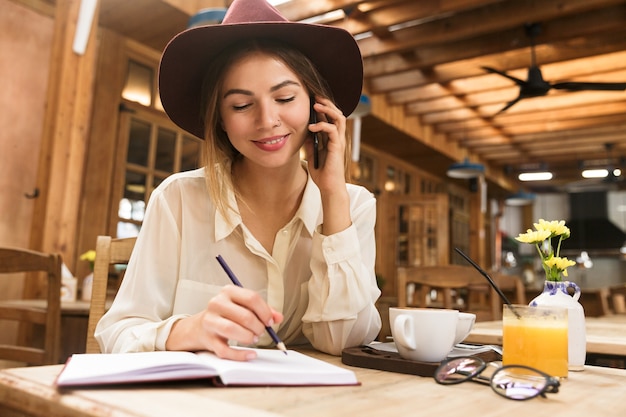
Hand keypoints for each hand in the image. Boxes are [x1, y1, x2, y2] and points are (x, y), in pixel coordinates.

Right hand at [166, 285, 282, 360]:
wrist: (199, 327)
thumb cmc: (226, 315)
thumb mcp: (243, 306)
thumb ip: (263, 310)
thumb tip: (278, 317)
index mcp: (228, 291)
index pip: (252, 298)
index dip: (265, 312)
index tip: (270, 322)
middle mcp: (217, 303)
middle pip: (244, 316)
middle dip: (258, 327)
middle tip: (261, 332)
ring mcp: (210, 321)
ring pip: (232, 330)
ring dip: (249, 337)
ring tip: (253, 339)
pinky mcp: (207, 339)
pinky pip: (225, 350)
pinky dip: (241, 354)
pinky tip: (250, 354)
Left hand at [305, 96, 347, 191]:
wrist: (328, 187)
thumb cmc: (322, 172)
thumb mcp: (311, 153)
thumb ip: (310, 142)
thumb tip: (303, 131)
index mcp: (332, 137)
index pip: (330, 116)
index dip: (323, 106)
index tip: (312, 98)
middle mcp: (337, 137)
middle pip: (337, 113)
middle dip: (327, 102)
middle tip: (315, 96)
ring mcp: (339, 141)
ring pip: (339, 118)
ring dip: (328, 109)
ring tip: (316, 106)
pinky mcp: (337, 147)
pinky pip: (333, 130)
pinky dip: (323, 126)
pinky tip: (312, 127)